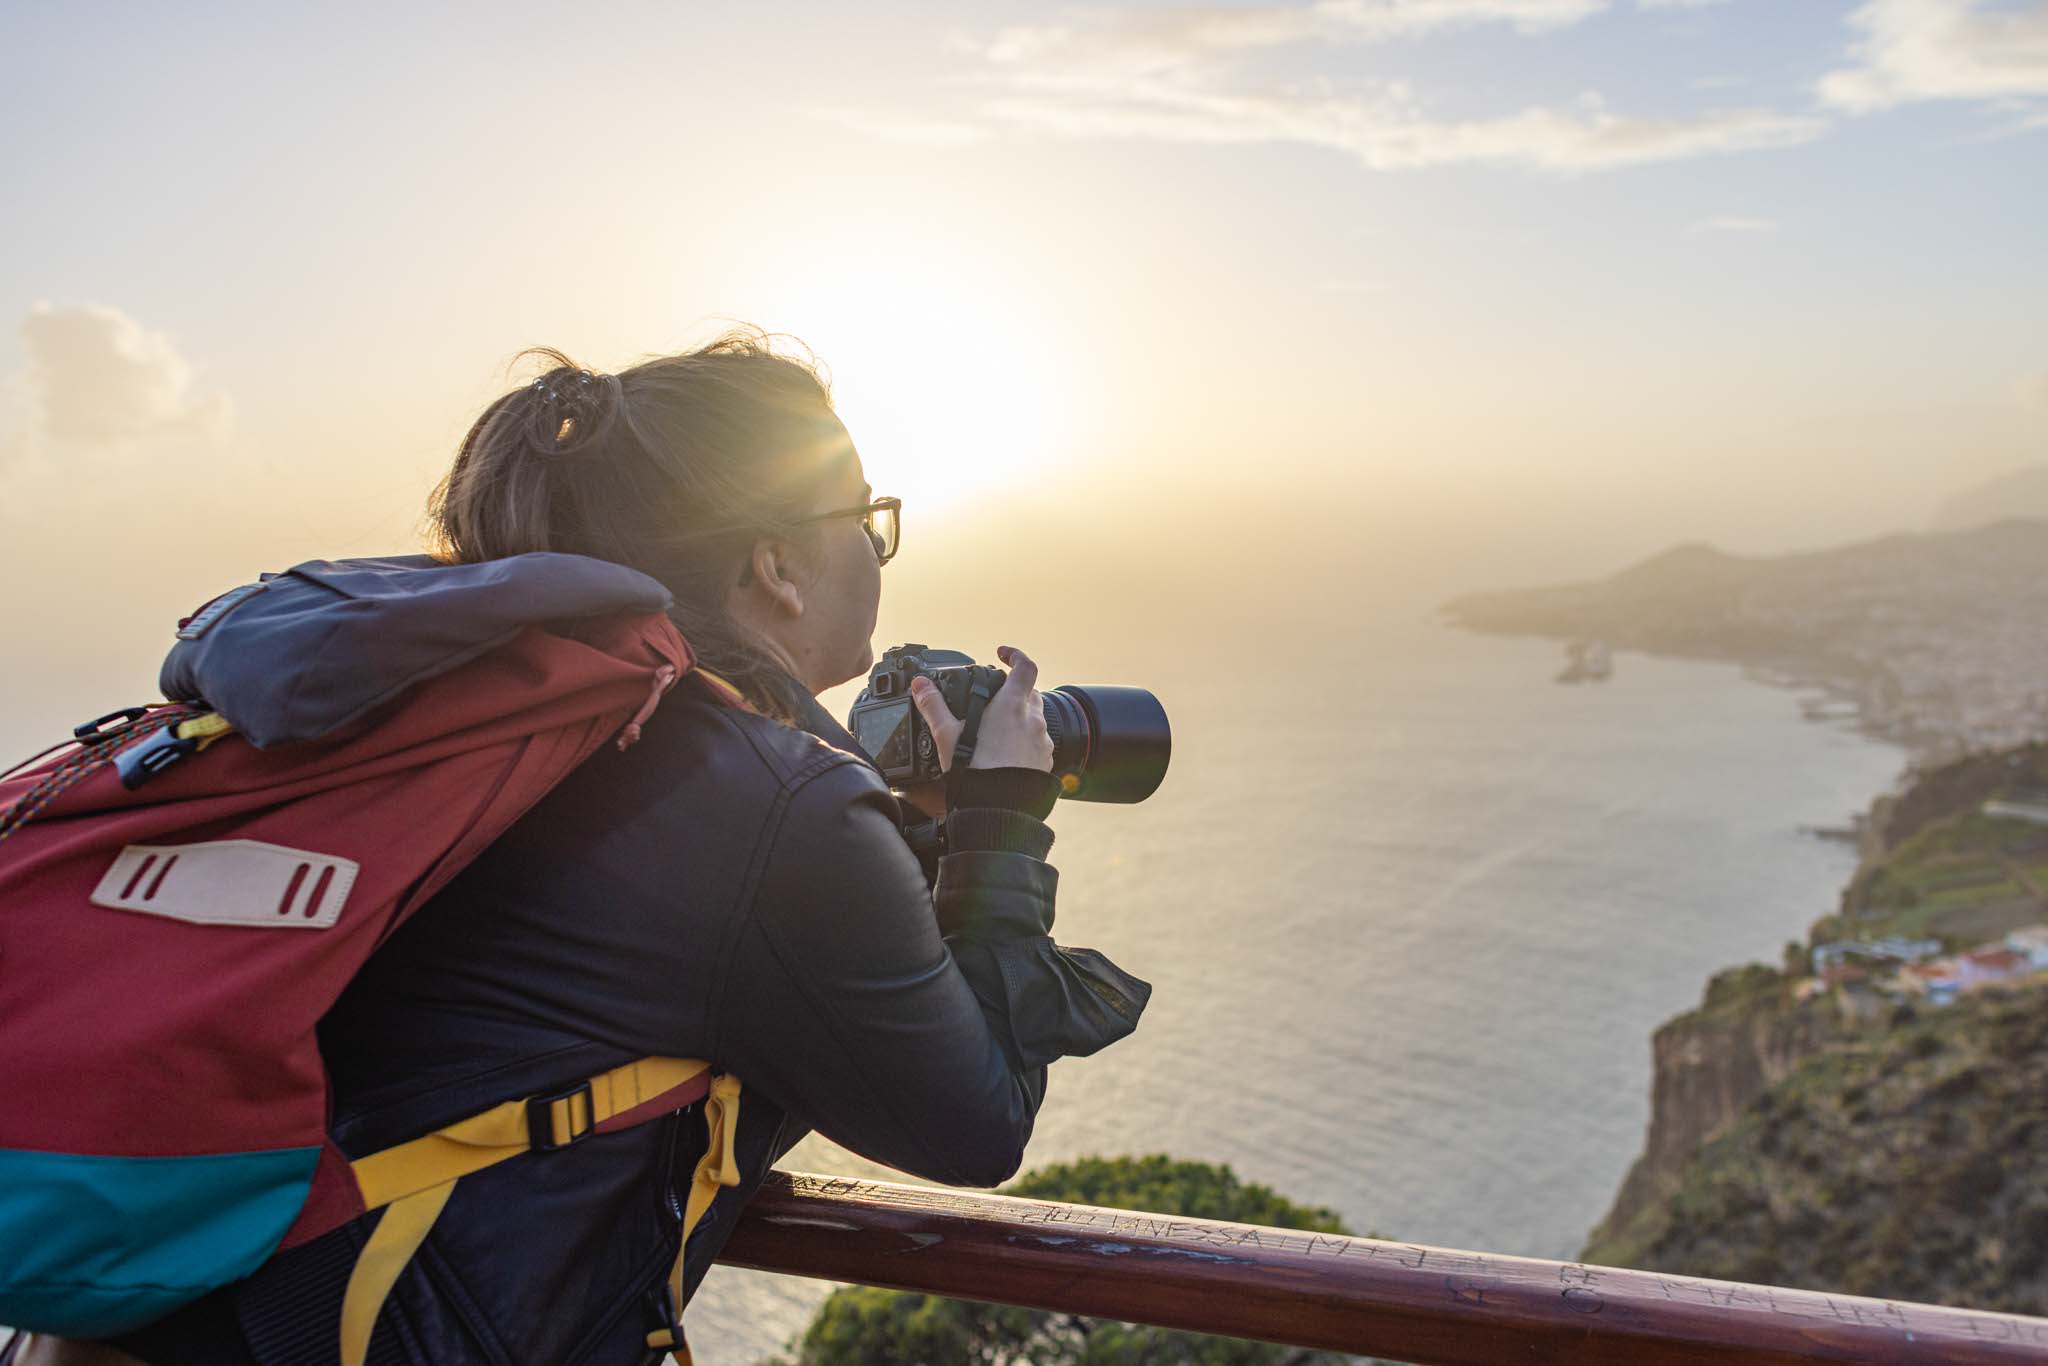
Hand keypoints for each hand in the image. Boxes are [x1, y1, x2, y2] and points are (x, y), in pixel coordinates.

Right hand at [909, 645, 1053, 773]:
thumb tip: (921, 685)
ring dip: (1019, 720)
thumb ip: (933, 706)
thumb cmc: (975, 771)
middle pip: (1030, 693)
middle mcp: (1033, 720)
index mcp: (1012, 705)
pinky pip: (1037, 745)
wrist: (998, 810)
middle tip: (993, 702)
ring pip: (1035, 720)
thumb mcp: (947, 734)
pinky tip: (1005, 756)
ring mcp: (1042, 743)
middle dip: (1014, 692)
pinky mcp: (1045, 763)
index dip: (1015, 655)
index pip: (1025, 667)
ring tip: (995, 733)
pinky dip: (1024, 744)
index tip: (1002, 654)